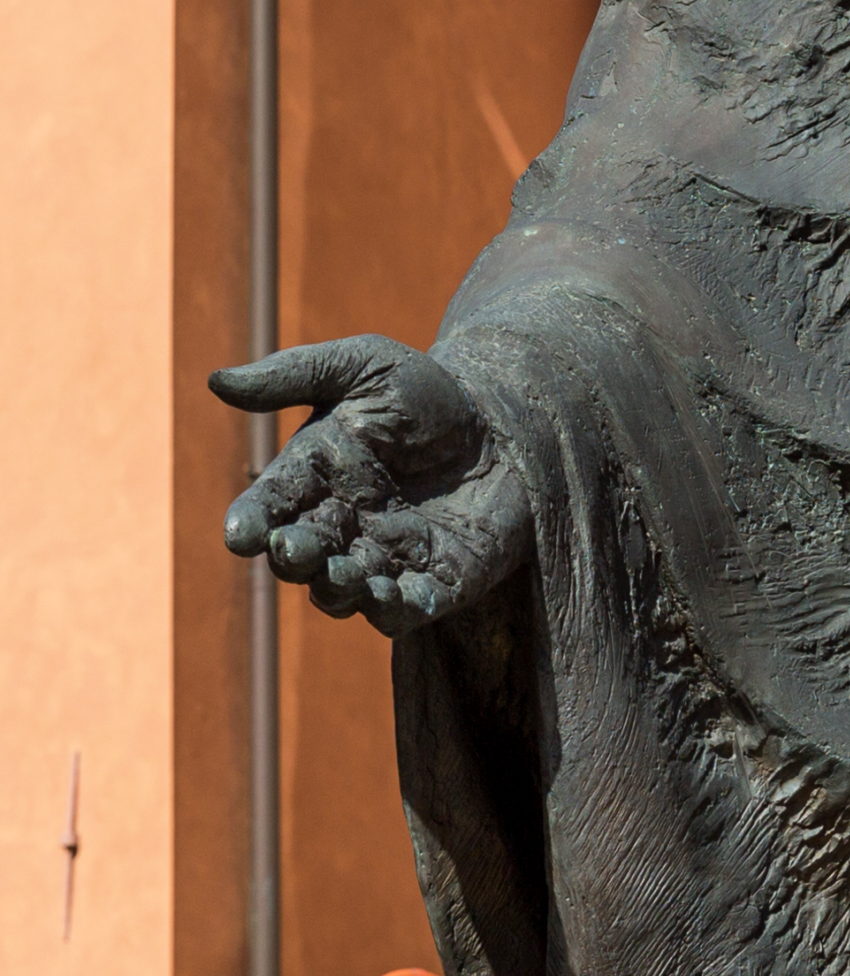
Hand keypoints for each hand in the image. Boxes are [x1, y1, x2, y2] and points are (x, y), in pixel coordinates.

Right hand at [211, 337, 530, 633]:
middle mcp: (341, 525)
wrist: (508, 421)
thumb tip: (215, 380)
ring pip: (344, 589)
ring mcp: (385, 558)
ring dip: (337, 588)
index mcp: (314, 477)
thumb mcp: (367, 365)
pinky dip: (396, 609)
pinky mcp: (434, 582)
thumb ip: (296, 374)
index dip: (252, 521)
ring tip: (342, 576)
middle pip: (303, 553)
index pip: (270, 505)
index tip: (241, 532)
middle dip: (295, 555)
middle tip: (296, 547)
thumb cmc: (428, 393)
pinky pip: (407, 608)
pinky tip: (396, 599)